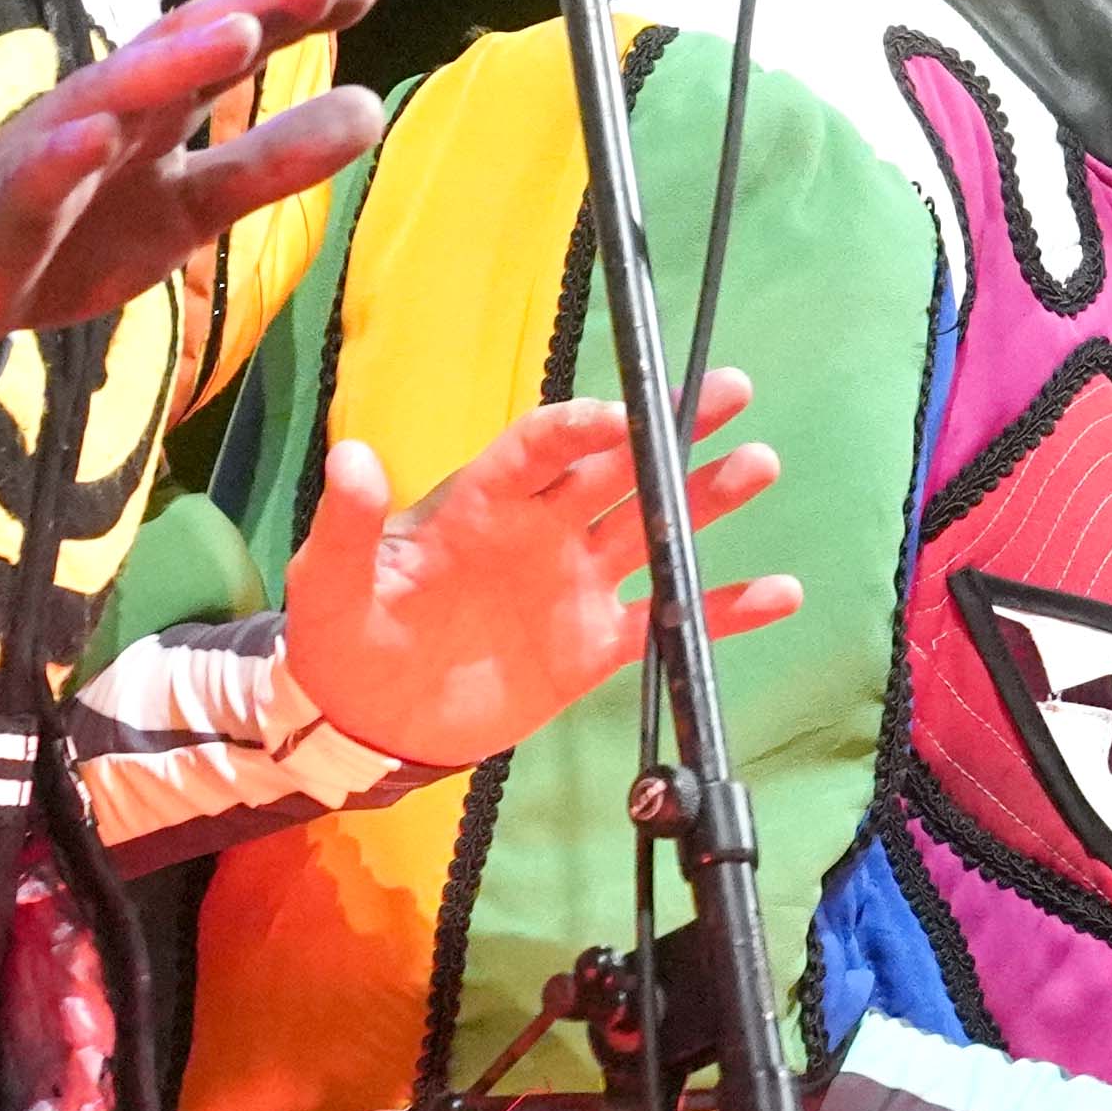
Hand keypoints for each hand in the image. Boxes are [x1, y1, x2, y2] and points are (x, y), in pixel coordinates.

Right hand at [0, 0, 389, 352]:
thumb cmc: (79, 230)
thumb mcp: (195, 205)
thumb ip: (273, 161)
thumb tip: (372, 110)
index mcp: (156, 109)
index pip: (227, 45)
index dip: (289, 14)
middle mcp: (108, 112)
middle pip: (178, 49)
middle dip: (246, 11)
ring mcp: (51, 152)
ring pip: (112, 97)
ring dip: (172, 63)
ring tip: (239, 32)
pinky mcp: (5, 209)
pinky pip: (34, 179)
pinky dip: (64, 155)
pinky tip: (97, 137)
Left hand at [276, 370, 795, 774]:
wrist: (367, 722)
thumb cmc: (343, 638)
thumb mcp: (330, 582)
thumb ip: (348, 524)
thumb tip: (352, 456)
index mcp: (483, 502)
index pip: (542, 446)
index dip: (582, 426)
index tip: (623, 419)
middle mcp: (542, 529)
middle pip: (617, 465)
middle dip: (670, 428)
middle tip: (730, 388)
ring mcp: (575, 585)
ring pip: (653, 528)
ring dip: (704, 499)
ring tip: (759, 465)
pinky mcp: (595, 646)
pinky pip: (667, 619)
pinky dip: (724, 608)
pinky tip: (781, 593)